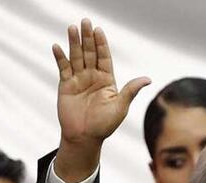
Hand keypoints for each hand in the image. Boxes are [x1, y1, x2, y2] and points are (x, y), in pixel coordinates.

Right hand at [51, 18, 149, 182]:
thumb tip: (148, 79)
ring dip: (73, 43)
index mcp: (106, 80)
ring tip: (72, 28)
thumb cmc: (104, 126)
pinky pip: (63, 68)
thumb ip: (130, 90)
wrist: (84, 138)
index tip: (98, 30)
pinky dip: (60, 57)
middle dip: (87, 38)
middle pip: (89, 53)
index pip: (104, 57)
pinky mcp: (65, 86)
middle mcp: (92, 77)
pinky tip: (57, 46)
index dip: (101, 44)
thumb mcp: (120, 107)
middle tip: (85, 22)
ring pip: (76, 57)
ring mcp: (78, 80)